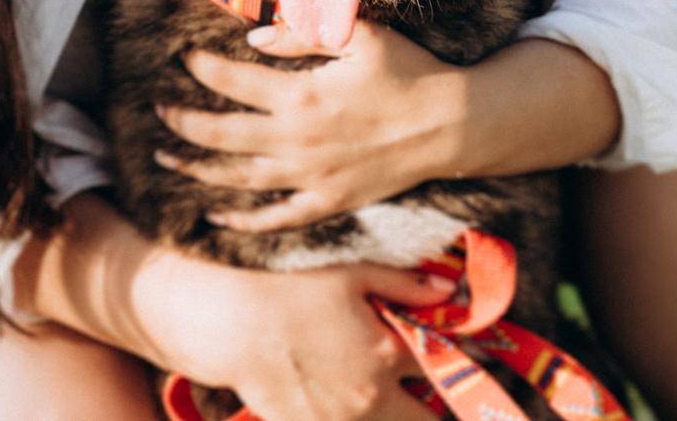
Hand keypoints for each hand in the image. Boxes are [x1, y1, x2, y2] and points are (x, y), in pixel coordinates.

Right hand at [142, 251, 450, 420]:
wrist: (221, 318)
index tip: (455, 353)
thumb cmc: (285, 284)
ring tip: (382, 391)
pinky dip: (352, 416)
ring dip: (393, 412)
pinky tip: (342, 396)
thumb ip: (403, 284)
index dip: (454, 358)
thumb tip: (445, 291)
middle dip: (430, 408)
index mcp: (386, 356)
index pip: (445, 370)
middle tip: (425, 388)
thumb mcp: (349, 271)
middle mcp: (368, 400)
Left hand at [154, 21, 462, 232]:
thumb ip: (303, 34)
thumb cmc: (409, 72)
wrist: (453, 125)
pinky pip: (276, 218)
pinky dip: (242, 221)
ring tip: (167, 159)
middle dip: (183, 121)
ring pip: (239, 178)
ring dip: (197, 169)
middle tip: (159, 110)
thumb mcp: (361, 36)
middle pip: (221, 135)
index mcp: (302, 96)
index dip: (201, 68)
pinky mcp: (328, 202)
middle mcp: (298, 141)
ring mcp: (311, 177)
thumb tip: (253, 37)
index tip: (183, 57)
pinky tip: (216, 216)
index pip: (232, 82)